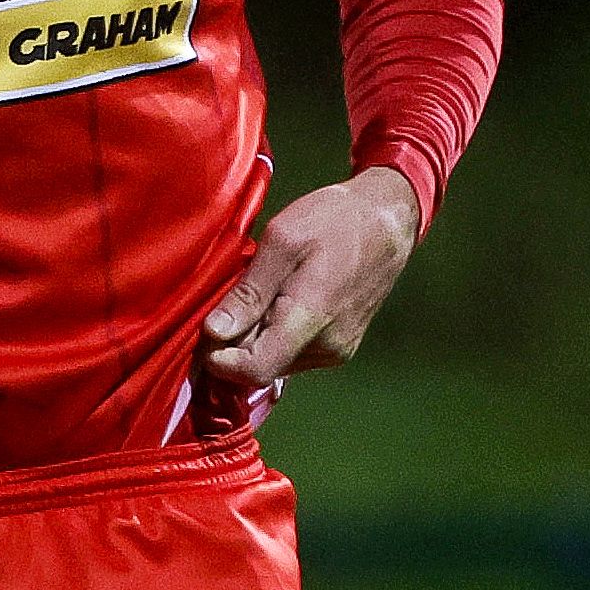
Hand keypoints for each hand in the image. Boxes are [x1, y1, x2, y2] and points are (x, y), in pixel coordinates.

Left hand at [202, 167, 420, 386]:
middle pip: (260, 366)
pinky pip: (291, 353)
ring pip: (274, 362)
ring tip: (254, 295)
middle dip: (232, 344)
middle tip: (222, 302)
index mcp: (311, 320)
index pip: (255, 370)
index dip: (219, 360)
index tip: (203, 332)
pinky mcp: (339, 347)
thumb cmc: (333, 220)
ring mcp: (337, 350)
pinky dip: (272, 335)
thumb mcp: (281, 243)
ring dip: (252, 338)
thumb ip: (248, 293)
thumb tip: (213, 332)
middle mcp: (327, 347)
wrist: (386, 219)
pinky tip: (273, 301)